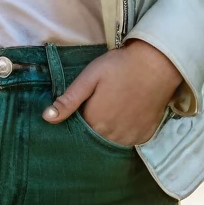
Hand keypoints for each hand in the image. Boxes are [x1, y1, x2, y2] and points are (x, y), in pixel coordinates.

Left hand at [41, 40, 182, 145]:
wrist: (157, 64)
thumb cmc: (119, 66)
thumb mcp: (90, 77)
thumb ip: (69, 100)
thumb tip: (46, 118)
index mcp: (94, 121)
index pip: (78, 128)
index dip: (79, 116)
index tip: (84, 104)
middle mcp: (111, 136)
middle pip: (95, 136)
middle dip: (93, 124)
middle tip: (101, 102)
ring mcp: (130, 138)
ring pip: (111, 140)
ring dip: (109, 129)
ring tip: (114, 107)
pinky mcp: (144, 136)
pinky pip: (129, 140)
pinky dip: (125, 131)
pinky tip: (127, 114)